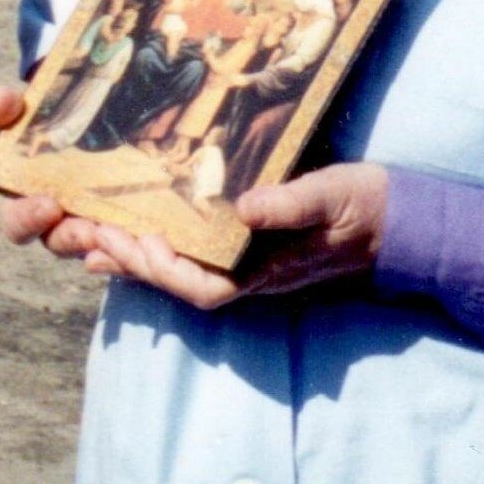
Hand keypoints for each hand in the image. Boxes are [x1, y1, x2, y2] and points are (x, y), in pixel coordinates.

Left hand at [0, 75, 389, 309]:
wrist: (401, 222)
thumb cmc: (368, 208)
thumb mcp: (333, 195)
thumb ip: (291, 203)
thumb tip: (243, 208)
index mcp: (266, 272)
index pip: (203, 287)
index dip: (162, 272)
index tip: (127, 244)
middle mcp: (249, 276)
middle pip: (176, 281)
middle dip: (128, 261)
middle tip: (81, 233)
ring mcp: (245, 265)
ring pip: (176, 270)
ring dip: (130, 255)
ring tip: (82, 235)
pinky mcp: (243, 247)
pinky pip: (188, 254)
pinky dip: (150, 247)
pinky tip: (117, 234)